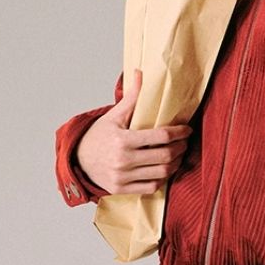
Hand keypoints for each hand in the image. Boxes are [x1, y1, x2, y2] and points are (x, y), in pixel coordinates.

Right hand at [75, 69, 191, 194]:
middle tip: (185, 142)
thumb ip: (131, 98)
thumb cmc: (98, 136)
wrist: (77, 159)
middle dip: (181, 148)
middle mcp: (123, 160)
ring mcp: (123, 177)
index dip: (179, 133)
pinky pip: (151, 187)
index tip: (187, 129)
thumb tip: (140, 74)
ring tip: (178, 155)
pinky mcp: (121, 189)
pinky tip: (164, 169)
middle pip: (165, 156)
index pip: (161, 137)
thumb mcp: (113, 116)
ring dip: (175, 164)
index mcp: (123, 140)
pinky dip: (162, 179)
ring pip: (161, 173)